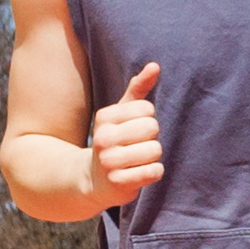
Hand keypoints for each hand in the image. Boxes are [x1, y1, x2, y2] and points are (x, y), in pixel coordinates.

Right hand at [86, 62, 165, 212]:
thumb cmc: (115, 141)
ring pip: (155, 150)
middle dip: (152, 138)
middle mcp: (103, 138)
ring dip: (153, 156)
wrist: (94, 180)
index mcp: (104, 117)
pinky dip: (153, 172)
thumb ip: (138, 88)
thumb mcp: (121, 113)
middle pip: (152, 128)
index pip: (147, 108)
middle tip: (137, 145)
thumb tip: (155, 65)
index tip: (134, 128)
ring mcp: (109, 162)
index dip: (148, 119)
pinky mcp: (119, 183)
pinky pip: (154, 172)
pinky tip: (139, 173)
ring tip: (137, 160)